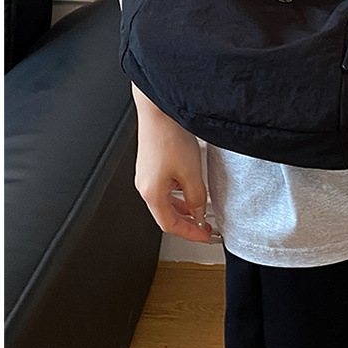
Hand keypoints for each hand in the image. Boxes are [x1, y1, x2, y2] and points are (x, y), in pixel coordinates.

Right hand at [133, 108, 214, 242]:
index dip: (189, 233)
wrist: (158, 111)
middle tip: (203, 227)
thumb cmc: (169, 137)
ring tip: (199, 210)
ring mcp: (145, 175)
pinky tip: (188, 187)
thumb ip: (196, 196)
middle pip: (166, 215)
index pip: (170, 225)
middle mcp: (144, 186)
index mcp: (151, 193)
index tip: (204, 236)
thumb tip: (198, 213)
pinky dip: (177, 194)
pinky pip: (164, 188)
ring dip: (182, 208)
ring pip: (165, 201)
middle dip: (186, 223)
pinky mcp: (150, 165)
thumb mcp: (191, 172)